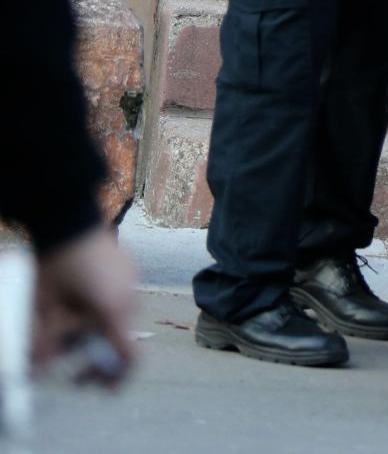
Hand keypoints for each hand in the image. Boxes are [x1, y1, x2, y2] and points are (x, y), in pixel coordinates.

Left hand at [33, 225, 136, 383]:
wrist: (67, 216)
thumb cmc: (55, 264)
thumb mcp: (45, 308)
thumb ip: (46, 342)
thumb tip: (39, 370)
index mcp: (112, 311)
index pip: (129, 356)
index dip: (117, 377)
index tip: (101, 388)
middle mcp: (129, 297)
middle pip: (118, 339)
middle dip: (95, 355)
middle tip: (74, 365)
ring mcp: (131, 280)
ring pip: (118, 319)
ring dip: (97, 330)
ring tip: (70, 324)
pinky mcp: (129, 267)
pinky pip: (120, 298)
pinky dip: (103, 309)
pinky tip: (82, 301)